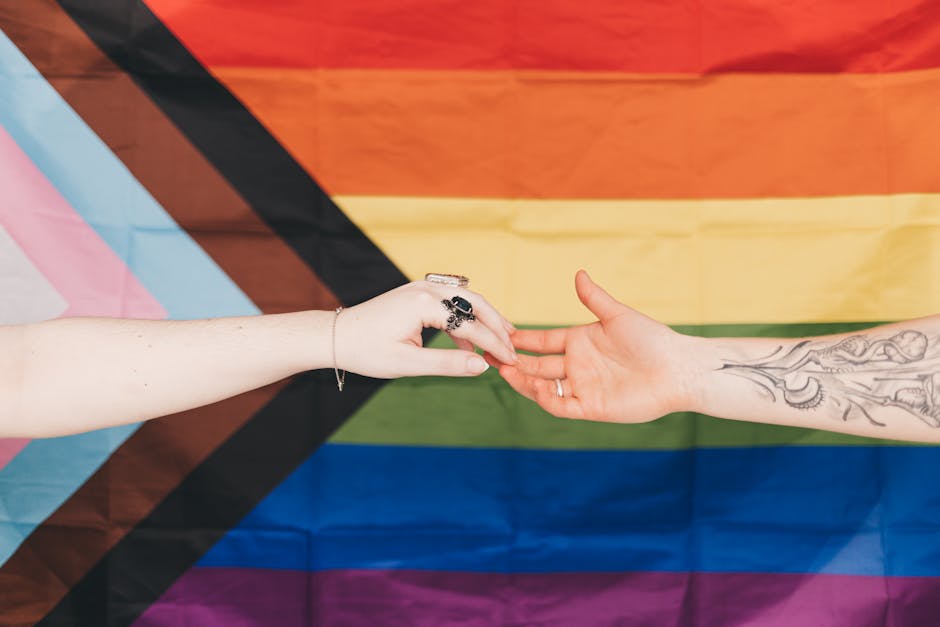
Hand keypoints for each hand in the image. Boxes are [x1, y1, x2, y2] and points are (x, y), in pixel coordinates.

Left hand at [337, 280, 517, 378]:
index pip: (471, 324)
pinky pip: (451, 302)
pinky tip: (470, 342)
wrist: (337, 336)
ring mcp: (421, 287)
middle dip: (497, 325)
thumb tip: (482, 366)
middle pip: (475, 302)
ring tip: (501, 341)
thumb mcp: (408, 364)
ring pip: (466, 299)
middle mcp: (426, 288)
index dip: (494, 344)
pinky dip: (465, 319)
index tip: (511, 360)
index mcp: (424, 304)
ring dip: (484, 319)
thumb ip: (448, 364)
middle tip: (514, 345)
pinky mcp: (417, 293)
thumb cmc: (367, 351)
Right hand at [488, 271, 695, 421]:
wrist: (677, 369)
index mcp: (580, 342)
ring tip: (504, 371)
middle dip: (513, 361)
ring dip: (523, 381)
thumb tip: (578, 274)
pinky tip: (534, 387)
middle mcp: (578, 366)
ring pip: (543, 387)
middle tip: (490, 355)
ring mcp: (583, 387)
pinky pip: (561, 405)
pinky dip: (545, 398)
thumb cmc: (653, 339)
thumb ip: (594, 298)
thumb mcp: (618, 316)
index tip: (498, 333)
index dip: (520, 339)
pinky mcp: (591, 407)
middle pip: (536, 365)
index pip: (542, 342)